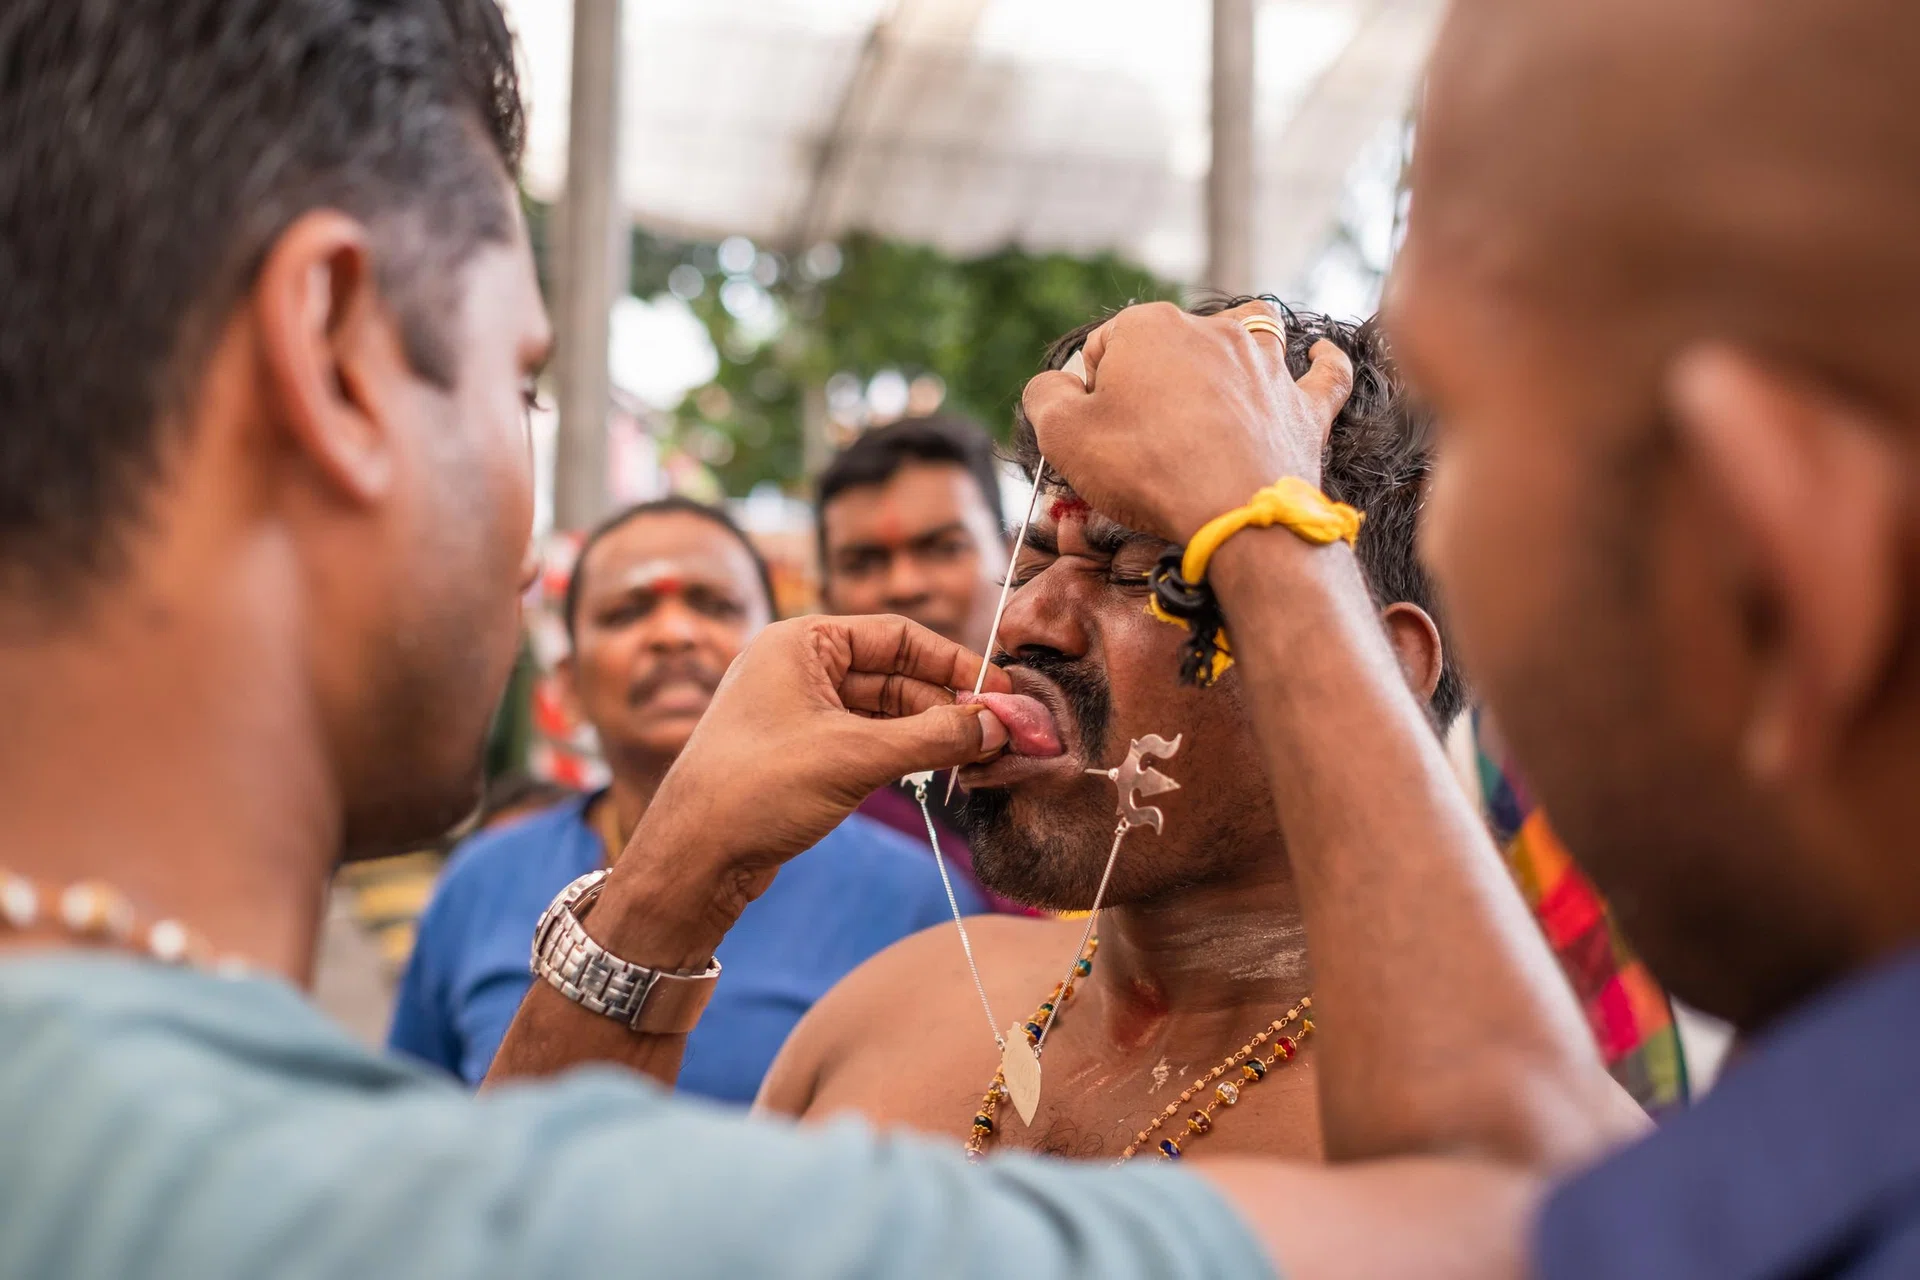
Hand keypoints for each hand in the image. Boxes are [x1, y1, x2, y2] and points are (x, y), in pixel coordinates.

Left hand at [612, 615, 1012, 933]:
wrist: (692, 858)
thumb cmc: (756, 789)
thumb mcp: (856, 756)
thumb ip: (934, 736)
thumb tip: (997, 726)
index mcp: (801, 642)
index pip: (897, 635)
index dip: (954, 664)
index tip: (998, 693)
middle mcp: (798, 667)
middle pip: (894, 674)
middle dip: (946, 705)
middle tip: (996, 735)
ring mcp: (798, 711)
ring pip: (883, 711)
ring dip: (928, 733)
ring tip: (975, 759)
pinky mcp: (801, 752)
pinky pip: (865, 740)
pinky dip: (902, 754)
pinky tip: (936, 772)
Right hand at [1020, 300, 1354, 542]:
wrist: (1233, 515)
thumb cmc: (1144, 469)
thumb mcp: (1062, 435)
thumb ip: (1045, 396)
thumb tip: (1054, 386)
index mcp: (1149, 326)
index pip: (1102, 350)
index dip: (1090, 394)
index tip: (1095, 436)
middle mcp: (1212, 330)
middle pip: (1168, 345)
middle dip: (1151, 380)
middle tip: (1138, 438)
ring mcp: (1265, 365)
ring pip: (1249, 337)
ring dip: (1231, 351)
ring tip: (1218, 377)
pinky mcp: (1302, 406)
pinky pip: (1324, 374)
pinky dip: (1324, 365)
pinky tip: (1323, 357)